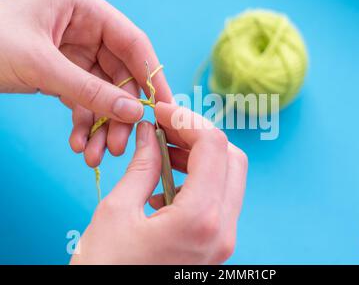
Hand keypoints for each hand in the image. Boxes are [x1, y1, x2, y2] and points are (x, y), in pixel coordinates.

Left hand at [0, 0, 171, 166]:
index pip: (133, 43)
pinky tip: (79, 144)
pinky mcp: (64, 73)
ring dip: (101, 125)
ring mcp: (76, 53)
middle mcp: (86, 30)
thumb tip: (134, 113)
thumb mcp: (41, 65)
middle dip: (118, 113)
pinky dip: (83, 124)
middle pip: (120, 75)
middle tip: (118, 145)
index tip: (164, 108)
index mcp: (85, 10)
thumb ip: (91, 90)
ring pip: (104, 93)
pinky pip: (84, 101)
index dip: (152, 76)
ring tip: (95, 155)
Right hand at [70, 102, 247, 263]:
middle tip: (167, 128)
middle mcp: (223, 230)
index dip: (187, 119)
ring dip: (201, 157)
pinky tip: (165, 184)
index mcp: (201, 218)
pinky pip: (219, 202)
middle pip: (231, 159)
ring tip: (164, 151)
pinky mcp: (215, 247)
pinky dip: (199, 181)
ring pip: (229, 180)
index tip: (161, 111)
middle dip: (200, 136)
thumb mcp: (117, 212)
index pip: (213, 145)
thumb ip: (140, 166)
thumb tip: (150, 134)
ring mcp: (223, 241)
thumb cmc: (105, 271)